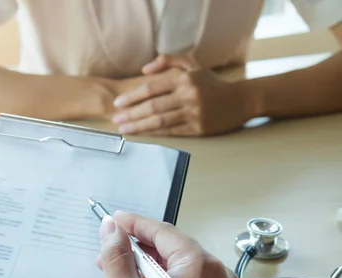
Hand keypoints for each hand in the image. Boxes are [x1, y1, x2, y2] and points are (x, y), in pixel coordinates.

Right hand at [97, 212, 238, 277]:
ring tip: (122, 275)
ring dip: (149, 266)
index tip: (113, 220)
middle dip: (138, 249)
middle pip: (172, 247)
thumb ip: (117, 259)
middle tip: (109, 254)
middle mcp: (219, 275)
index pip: (162, 231)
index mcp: (201, 266)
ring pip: (180, 266)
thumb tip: (111, 230)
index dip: (133, 223)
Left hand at [112, 54, 249, 135]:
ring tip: (124, 129)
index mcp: (184, 79)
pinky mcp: (198, 129)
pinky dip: (154, 134)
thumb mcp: (193, 65)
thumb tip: (144, 70)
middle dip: (131, 114)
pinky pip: (171, 132)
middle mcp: (188, 95)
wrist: (241, 99)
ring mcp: (193, 113)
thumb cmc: (212, 83)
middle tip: (116, 119)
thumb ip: (168, 62)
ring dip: (139, 126)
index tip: (118, 103)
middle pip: (152, 106)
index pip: (152, 88)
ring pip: (160, 121)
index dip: (132, 96)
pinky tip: (142, 135)